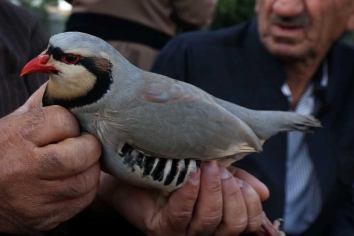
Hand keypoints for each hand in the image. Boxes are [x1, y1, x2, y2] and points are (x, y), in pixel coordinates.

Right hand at [0, 83, 101, 234]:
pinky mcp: (41, 218)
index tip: (69, 126)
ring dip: (91, 169)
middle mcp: (23, 167)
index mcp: (16, 136)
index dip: (72, 122)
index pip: (63, 121)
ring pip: (84, 182)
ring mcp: (32, 197)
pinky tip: (78, 180)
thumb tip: (68, 76)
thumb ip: (41, 101)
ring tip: (84, 162)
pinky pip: (79, 203)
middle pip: (78, 155)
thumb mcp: (12, 120)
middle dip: (90, 147)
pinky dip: (86, 190)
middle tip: (87, 144)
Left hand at [98, 161, 268, 235]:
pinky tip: (193, 175)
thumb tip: (264, 192)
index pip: (247, 224)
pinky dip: (191, 192)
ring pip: (208, 220)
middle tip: (221, 169)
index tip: (239, 178)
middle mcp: (201, 233)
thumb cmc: (172, 170)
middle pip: (231, 224)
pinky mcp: (160, 227)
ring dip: (213, 189)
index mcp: (217, 222)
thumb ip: (237, 180)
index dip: (250, 203)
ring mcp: (180, 233)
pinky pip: (181, 214)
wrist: (130, 171)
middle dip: (231, 194)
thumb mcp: (211, 172)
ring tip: (208, 166)